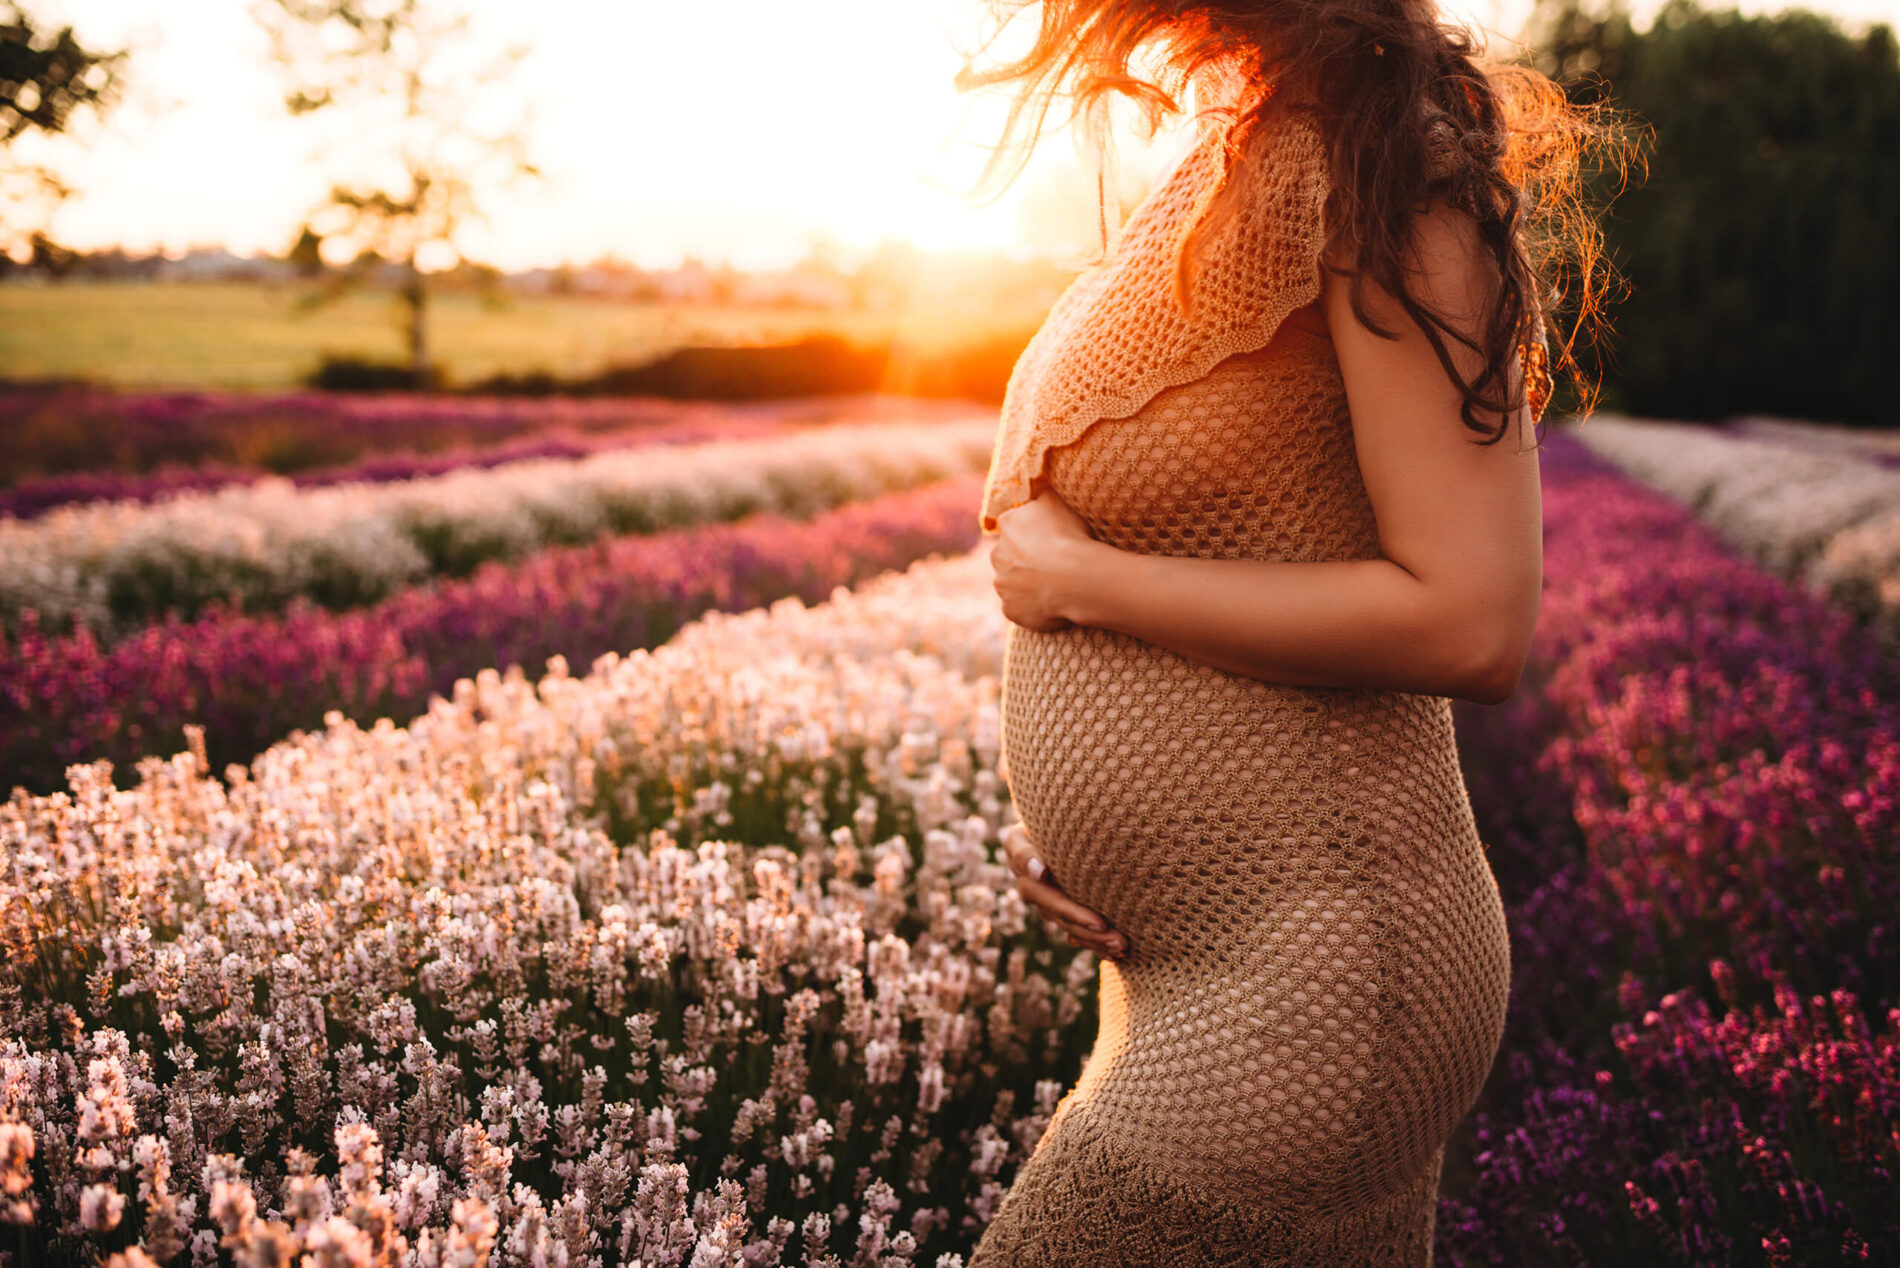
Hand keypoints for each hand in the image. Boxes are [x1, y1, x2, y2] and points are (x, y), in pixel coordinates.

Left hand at [990, 486, 1101, 632]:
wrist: (1073, 577)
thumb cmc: (1069, 537)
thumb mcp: (1058, 503)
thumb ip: (1043, 494)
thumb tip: (1038, 488)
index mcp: (1007, 525)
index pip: (1013, 527)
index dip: (1032, 535)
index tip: (1048, 542)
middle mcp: (997, 554)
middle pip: (1008, 556)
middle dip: (1023, 561)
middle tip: (1051, 565)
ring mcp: (1002, 585)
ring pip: (1011, 584)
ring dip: (1026, 585)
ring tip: (1054, 587)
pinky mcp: (1010, 610)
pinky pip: (1019, 608)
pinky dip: (1032, 607)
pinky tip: (1051, 604)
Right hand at [1001, 821, 1127, 959]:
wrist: (1070, 827)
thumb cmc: (1070, 811)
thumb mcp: (1060, 809)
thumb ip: (1061, 819)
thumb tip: (1052, 856)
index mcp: (1017, 845)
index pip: (1021, 854)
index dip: (1031, 863)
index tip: (1043, 871)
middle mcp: (1026, 875)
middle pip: (1047, 900)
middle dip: (1076, 916)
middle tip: (1103, 926)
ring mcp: (1041, 897)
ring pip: (1063, 922)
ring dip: (1091, 937)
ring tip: (1120, 944)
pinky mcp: (1059, 912)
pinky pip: (1074, 932)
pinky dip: (1094, 944)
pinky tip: (1116, 954)